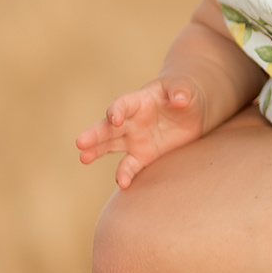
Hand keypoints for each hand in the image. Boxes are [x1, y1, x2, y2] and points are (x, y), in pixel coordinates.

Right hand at [76, 77, 208, 187]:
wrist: (191, 111)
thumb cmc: (183, 94)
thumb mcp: (184, 89)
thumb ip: (181, 92)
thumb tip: (180, 99)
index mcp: (138, 101)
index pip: (122, 104)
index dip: (116, 111)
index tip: (114, 120)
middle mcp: (130, 121)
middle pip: (108, 127)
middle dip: (94, 134)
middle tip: (80, 142)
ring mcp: (134, 139)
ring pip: (110, 146)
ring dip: (96, 152)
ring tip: (83, 158)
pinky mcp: (143, 155)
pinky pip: (130, 166)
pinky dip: (125, 174)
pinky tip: (123, 183)